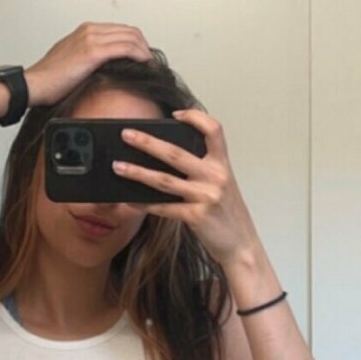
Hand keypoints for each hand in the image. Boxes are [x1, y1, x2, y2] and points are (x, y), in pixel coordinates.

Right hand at [25, 22, 152, 106]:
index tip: (142, 57)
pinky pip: (126, 48)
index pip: (120, 30)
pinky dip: (140, 55)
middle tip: (150, 62)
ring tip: (150, 66)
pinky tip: (145, 65)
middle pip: (130, 31)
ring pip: (131, 37)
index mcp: (85, 31)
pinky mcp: (93, 52)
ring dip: (145, 51)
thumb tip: (107, 68)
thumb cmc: (49, 79)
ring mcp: (92, 39)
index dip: (136, 43)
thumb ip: (89, 59)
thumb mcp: (72, 62)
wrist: (35, 84)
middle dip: (144, 46)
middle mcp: (90, 30)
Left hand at [114, 108, 259, 267]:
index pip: (214, 130)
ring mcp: (206, 196)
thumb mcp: (223, 186)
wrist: (242, 245)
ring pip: (164, 180)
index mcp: (222, 164)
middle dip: (147, 142)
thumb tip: (168, 160)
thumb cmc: (228, 215)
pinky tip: (131, 202)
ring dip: (138, 173)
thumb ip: (203, 171)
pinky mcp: (197, 216)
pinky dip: (145, 205)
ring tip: (119, 167)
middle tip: (126, 135)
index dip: (195, 117)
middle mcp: (216, 176)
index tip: (175, 114)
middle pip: (176, 153)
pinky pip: (165, 208)